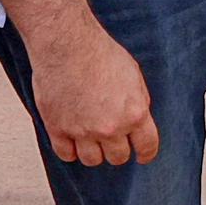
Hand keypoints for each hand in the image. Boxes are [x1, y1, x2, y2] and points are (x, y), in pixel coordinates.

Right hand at [32, 15, 160, 165]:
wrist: (67, 44)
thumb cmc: (99, 52)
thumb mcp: (133, 75)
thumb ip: (138, 101)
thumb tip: (139, 119)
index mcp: (134, 113)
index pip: (147, 146)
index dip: (145, 154)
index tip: (142, 156)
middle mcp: (111, 127)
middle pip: (118, 157)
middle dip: (117, 149)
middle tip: (111, 141)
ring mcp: (83, 130)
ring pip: (92, 160)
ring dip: (93, 152)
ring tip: (90, 140)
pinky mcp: (58, 128)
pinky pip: (66, 155)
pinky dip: (70, 151)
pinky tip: (71, 141)